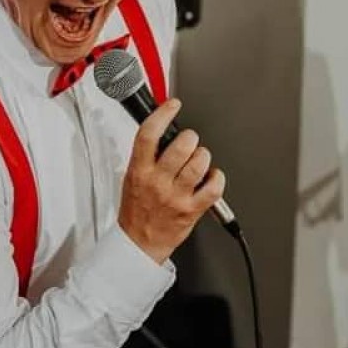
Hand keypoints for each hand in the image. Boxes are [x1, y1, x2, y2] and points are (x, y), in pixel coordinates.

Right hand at [118, 99, 226, 263]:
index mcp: (139, 171)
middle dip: (190, 137)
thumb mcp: (130, 177)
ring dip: (203, 155)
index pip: (149, 134)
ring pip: (199, 163)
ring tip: (199, 158)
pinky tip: (210, 177)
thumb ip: (145, 155)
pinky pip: (214, 187)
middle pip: (181, 146)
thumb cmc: (137, 209)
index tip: (172, 105)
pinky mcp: (192, 210)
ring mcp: (176, 196)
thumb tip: (161, 130)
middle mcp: (158, 182)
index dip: (163, 114)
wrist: (139, 243)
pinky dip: (217, 177)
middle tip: (189, 140)